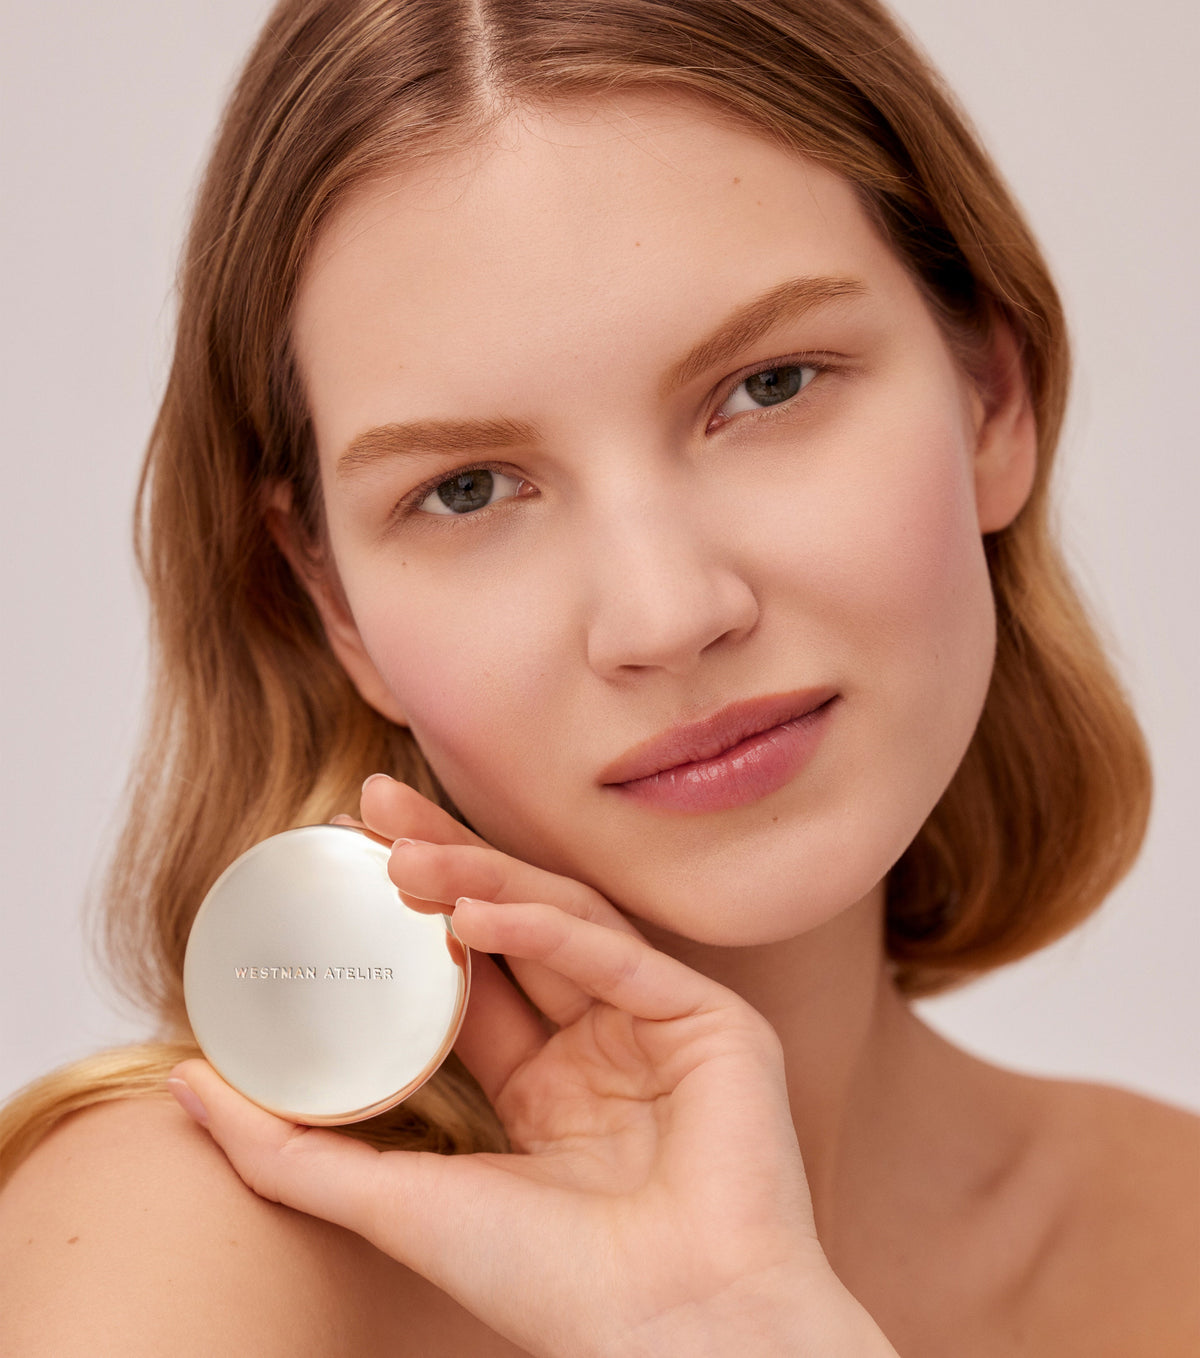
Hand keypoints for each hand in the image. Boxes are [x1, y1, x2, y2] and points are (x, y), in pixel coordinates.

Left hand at [170, 776, 897, 1357]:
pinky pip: (620, 957)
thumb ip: (289, 1150)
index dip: (411, 910)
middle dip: (443, 859)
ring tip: (402, 854)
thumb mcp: (394, 1203)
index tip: (347, 854)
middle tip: (369, 808)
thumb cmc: (550, 1288)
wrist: (667, 1335)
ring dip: (484, 878)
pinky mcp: (713, 1022)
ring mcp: (659, 1025)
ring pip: (566, 919)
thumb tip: (185, 1086)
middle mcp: (603, 1039)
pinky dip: (549, 929)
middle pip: (517, 920)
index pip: (472, 967)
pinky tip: (476, 910)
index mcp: (548, 1081)